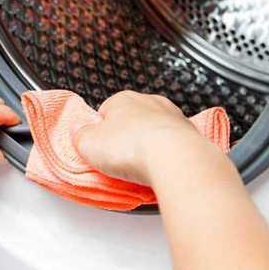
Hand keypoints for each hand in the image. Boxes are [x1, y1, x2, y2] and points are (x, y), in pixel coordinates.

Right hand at [74, 90, 211, 184]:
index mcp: (122, 99)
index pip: (104, 112)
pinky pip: (172, 146)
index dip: (99, 133)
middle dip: (125, 139)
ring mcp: (172, 117)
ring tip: (139, 169)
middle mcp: (150, 103)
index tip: (98, 149)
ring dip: (147, 148)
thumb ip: (79, 135)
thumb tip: (78, 131)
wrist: (175, 159)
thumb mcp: (88, 144)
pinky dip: (166, 157)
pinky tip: (159, 170)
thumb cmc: (134, 147)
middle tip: (117, 161)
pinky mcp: (190, 135)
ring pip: (154, 133)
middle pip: (131, 121)